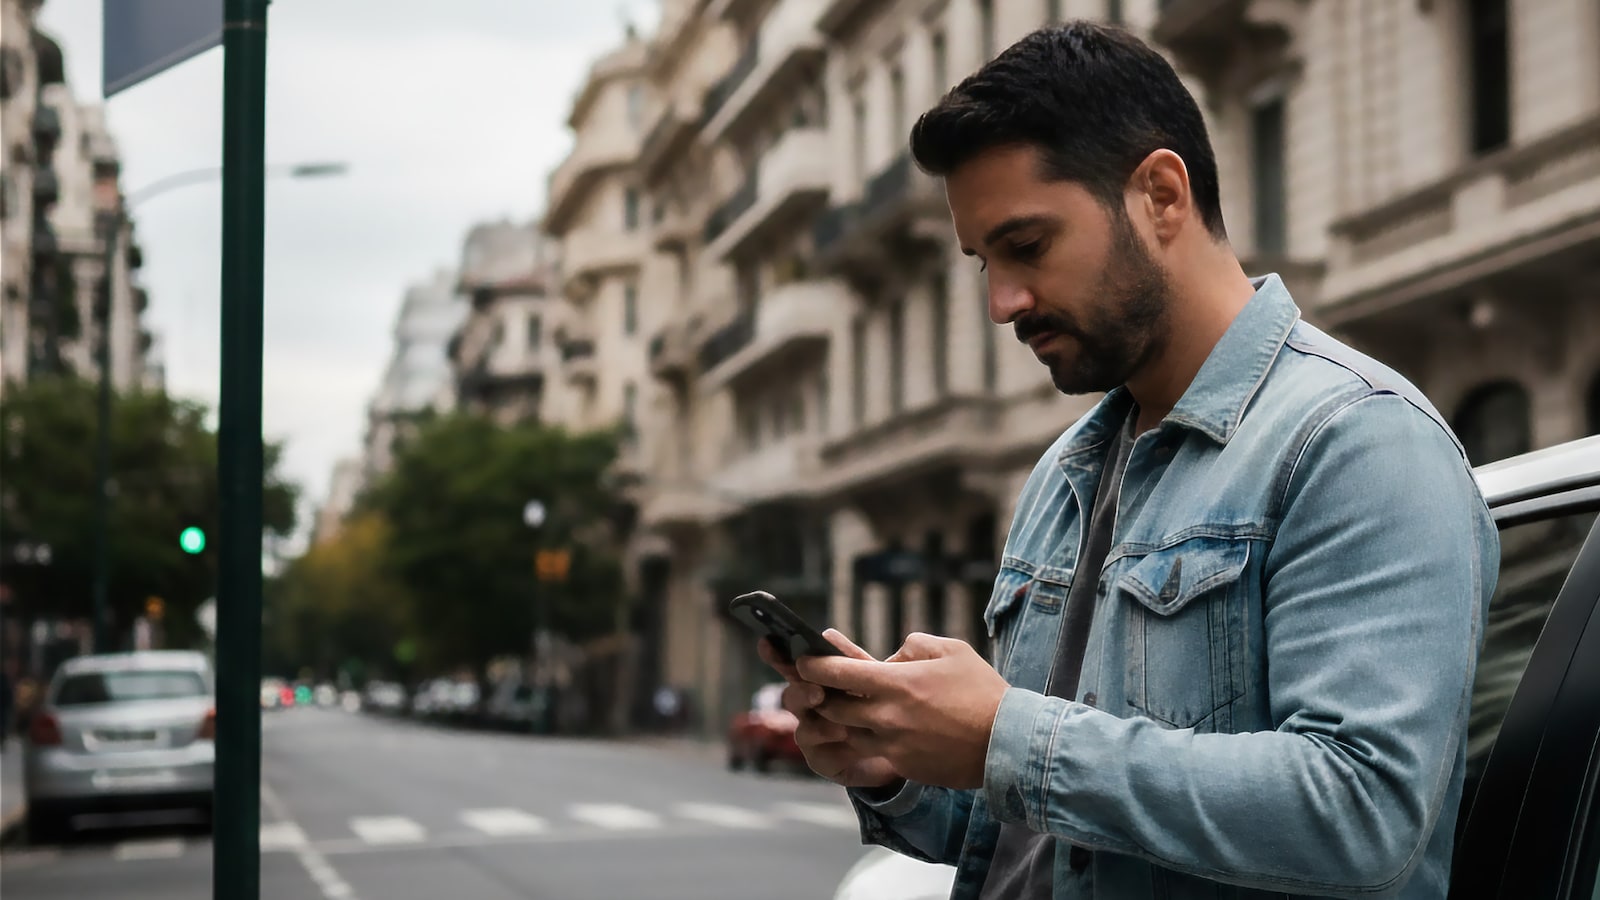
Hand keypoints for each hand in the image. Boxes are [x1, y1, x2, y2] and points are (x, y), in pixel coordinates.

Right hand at [756, 632, 903, 789]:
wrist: (903, 747)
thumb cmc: (883, 706)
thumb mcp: (874, 678)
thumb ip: (852, 659)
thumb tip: (827, 634)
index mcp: (818, 682)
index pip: (793, 666)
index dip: (777, 655)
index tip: (766, 642)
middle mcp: (809, 708)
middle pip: (792, 696)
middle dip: (802, 692)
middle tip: (818, 692)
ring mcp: (812, 736)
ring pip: (803, 729)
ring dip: (821, 726)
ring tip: (844, 727)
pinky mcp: (823, 760)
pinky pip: (820, 756)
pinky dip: (837, 751)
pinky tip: (854, 745)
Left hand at [796, 632, 1008, 790]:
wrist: (1006, 742)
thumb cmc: (981, 691)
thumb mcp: (951, 650)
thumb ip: (914, 646)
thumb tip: (893, 656)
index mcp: (896, 683)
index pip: (837, 673)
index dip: (813, 665)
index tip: (803, 659)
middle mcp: (887, 717)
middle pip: (831, 708)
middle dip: (821, 696)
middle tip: (819, 687)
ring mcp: (892, 745)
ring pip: (846, 734)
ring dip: (841, 722)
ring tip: (846, 708)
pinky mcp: (902, 766)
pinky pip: (871, 753)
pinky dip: (867, 740)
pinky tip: (877, 731)